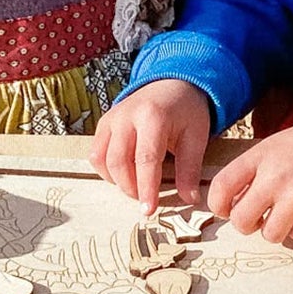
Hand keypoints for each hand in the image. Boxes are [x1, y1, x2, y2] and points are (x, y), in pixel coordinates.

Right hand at [89, 79, 210, 213]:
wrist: (172, 83)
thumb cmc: (186, 112)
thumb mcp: (196, 137)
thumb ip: (189, 169)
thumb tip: (189, 199)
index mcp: (153, 116)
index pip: (146, 159)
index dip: (146, 188)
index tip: (149, 210)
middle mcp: (127, 115)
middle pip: (119, 162)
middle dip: (130, 188)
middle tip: (146, 200)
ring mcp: (112, 118)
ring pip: (102, 160)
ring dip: (117, 181)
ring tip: (137, 187)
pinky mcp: (104, 123)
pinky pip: (96, 154)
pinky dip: (106, 170)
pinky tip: (124, 175)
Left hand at [207, 120, 292, 242]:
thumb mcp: (271, 148)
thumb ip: (250, 173)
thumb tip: (233, 205)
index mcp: (259, 157)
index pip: (221, 187)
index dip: (218, 204)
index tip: (225, 209)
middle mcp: (275, 177)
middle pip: (241, 220)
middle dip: (246, 223)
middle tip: (257, 216)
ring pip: (270, 234)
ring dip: (274, 228)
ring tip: (284, 213)